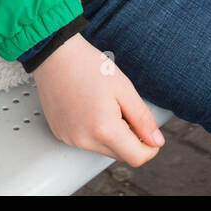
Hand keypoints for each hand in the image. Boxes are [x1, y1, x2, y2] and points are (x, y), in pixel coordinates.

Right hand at [32, 33, 164, 167]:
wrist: (55, 54)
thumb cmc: (87, 65)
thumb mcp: (124, 88)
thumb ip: (142, 118)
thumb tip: (156, 141)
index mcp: (104, 129)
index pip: (136, 157)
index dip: (149, 147)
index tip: (151, 134)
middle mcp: (84, 140)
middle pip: (119, 154)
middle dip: (130, 138)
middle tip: (124, 109)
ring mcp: (70, 139)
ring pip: (102, 149)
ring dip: (111, 135)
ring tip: (104, 104)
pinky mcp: (61, 134)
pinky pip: (85, 141)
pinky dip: (93, 131)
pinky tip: (89, 107)